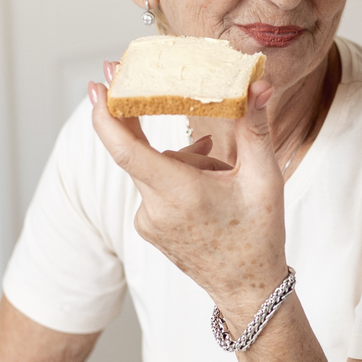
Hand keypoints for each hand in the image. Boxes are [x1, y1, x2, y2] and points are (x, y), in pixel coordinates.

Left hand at [88, 76, 289, 330]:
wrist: (248, 290)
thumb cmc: (260, 235)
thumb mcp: (264, 178)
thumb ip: (255, 126)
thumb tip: (257, 83)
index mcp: (180, 194)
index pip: (127, 150)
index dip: (106, 115)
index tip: (97, 85)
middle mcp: (155, 209)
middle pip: (138, 151)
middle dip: (143, 118)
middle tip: (129, 71)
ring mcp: (148, 222)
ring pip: (155, 169)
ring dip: (183, 161)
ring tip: (223, 178)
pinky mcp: (148, 228)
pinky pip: (156, 187)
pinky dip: (177, 177)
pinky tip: (209, 184)